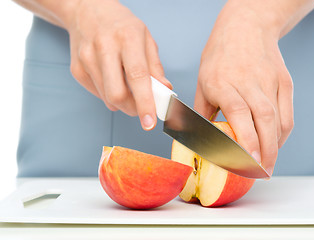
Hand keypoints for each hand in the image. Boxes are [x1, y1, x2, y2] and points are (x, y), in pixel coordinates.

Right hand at [65, 0, 171, 129]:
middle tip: (141, 107)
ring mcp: (86, 58)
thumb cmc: (121, 25)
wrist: (86, 11)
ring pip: (107, 98)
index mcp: (127, 37)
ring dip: (122, 102)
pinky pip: (97, 94)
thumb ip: (155, 67)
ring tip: (127, 87)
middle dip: (133, 109)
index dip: (145, 103)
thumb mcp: (145, 38)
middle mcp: (104, 47)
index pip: (137, 77)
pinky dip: (109, 95)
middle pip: (117, 94)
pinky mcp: (76, 69)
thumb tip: (164, 91)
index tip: (150, 121)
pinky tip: (112, 79)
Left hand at [194, 4, 293, 174]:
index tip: (246, 163)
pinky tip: (273, 144)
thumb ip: (203, 113)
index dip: (245, 141)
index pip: (238, 114)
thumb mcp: (203, 83)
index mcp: (223, 83)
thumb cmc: (219, 57)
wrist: (246, 28)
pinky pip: (287, 114)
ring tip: (266, 164)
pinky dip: (281, 133)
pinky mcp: (284, 82)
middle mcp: (249, 82)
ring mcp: (269, 82)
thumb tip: (200, 139)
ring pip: (278, 120)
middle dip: (263, 152)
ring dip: (274, 146)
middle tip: (259, 173)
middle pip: (263, 120)